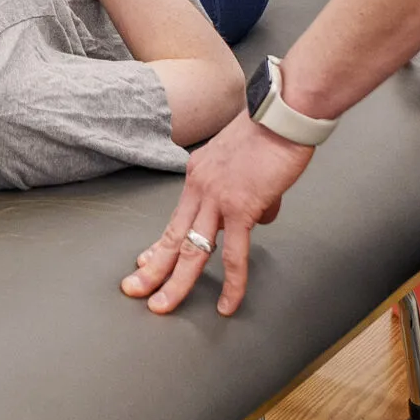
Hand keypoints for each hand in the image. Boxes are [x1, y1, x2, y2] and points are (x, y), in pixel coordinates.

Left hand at [124, 112, 312, 315]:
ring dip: (175, 282)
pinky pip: (235, 255)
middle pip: (172, 236)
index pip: (174, 217)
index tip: (144, 261)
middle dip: (152, 268)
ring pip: (191, 250)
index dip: (158, 244)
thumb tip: (258, 215)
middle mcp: (200, 187)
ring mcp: (218, 198)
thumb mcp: (243, 160)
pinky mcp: (242, 207)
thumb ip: (244, 191)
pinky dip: (232, 283)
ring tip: (162, 306)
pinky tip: (227, 304)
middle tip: (135, 290)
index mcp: (198, 174)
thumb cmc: (271, 130)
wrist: (284, 113)